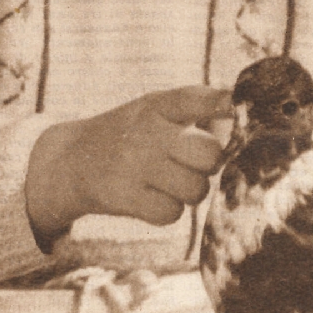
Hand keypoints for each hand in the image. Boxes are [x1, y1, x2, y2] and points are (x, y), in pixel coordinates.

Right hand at [26, 85, 231, 243]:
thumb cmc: (131, 135)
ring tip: (167, 181)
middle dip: (209, 165)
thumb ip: (200, 113)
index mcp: (158, 105)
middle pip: (210, 155)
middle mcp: (147, 131)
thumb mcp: (156, 111)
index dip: (223, 102)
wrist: (70, 161)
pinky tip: (151, 196)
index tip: (238, 106)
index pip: (196, 99)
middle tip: (191, 164)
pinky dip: (167, 211)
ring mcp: (134, 165)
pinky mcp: (124, 196)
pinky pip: (172, 214)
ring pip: (196, 189)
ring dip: (189, 191)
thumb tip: (241, 126)